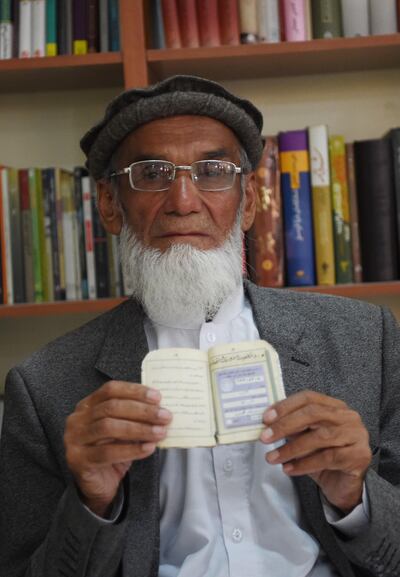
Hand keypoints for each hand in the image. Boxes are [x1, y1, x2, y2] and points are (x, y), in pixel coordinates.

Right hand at [64, 380, 171, 516]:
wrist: (98, 484)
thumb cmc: (112, 450)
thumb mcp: (123, 428)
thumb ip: (135, 416)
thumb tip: (160, 408)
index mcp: (87, 405)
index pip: (110, 390)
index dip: (134, 391)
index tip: (157, 397)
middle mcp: (77, 419)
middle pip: (111, 408)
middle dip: (142, 411)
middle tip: (164, 416)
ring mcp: (74, 439)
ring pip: (109, 428)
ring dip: (139, 429)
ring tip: (159, 432)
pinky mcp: (78, 460)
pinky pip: (108, 453)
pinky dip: (132, 449)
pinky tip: (148, 448)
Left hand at [260, 390, 371, 512]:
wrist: (344, 486)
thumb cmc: (323, 458)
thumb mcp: (305, 438)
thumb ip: (292, 427)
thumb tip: (268, 422)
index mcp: (335, 406)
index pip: (308, 398)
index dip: (285, 406)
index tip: (266, 418)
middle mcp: (348, 417)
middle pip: (313, 414)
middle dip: (285, 425)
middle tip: (265, 437)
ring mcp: (357, 435)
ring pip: (320, 437)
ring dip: (291, 448)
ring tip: (273, 457)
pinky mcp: (359, 456)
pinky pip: (327, 458)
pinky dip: (304, 464)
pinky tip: (289, 468)